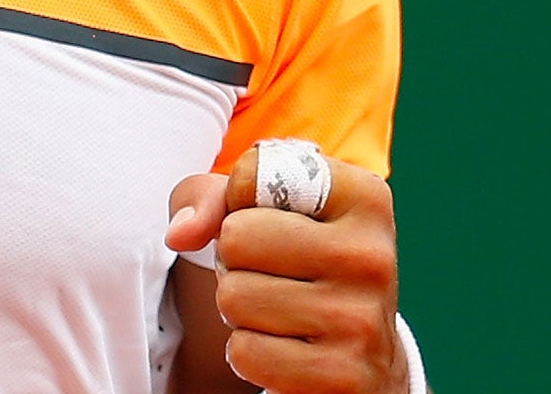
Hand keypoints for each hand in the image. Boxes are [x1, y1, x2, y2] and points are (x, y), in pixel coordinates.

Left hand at [165, 145, 408, 393]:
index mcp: (363, 197)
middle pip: (236, 238)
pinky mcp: (344, 378)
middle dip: (233, 259)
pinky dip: (247, 353)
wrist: (360, 354)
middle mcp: (371, 255)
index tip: (271, 219)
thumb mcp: (260, 210)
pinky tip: (283, 348)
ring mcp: (362, 321)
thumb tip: (179, 234)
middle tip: (268, 272)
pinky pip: (245, 353)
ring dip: (238, 308)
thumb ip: (210, 198)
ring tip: (276, 309)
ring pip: (234, 297)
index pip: (253, 175)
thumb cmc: (296, 261)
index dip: (239, 202)